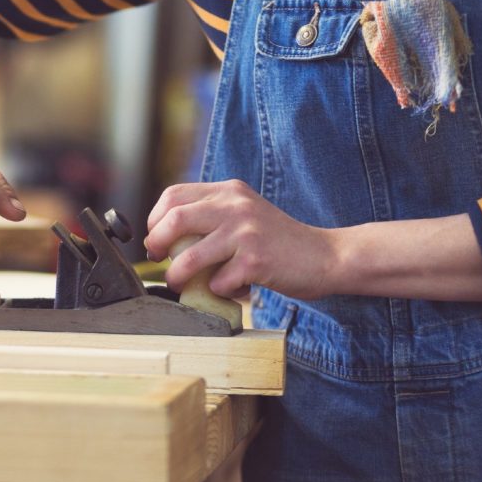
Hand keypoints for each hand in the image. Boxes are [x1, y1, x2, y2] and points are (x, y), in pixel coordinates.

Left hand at [144, 179, 337, 300]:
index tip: (156, 239)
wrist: (326, 256)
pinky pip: (218, 281)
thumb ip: (212, 216)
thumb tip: (166, 236)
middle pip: (174, 219)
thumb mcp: (244, 214)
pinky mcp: (256, 261)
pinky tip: (228, 288)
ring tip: (179, 282)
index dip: (156, 219)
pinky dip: (216, 290)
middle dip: (157, 243)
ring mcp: (246, 233)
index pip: (174, 195)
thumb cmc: (279, 241)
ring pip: (190, 256)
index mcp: (229, 191)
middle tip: (157, 259)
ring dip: (177, 275)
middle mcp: (235, 206)